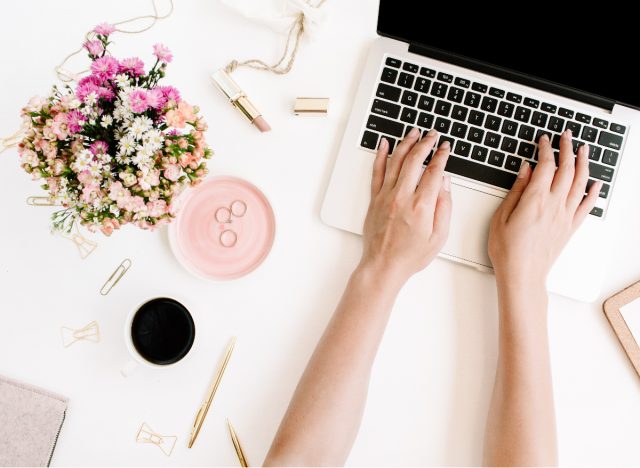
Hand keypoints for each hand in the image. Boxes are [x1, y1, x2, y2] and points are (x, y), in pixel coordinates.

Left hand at [360, 127, 451, 283]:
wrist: (383, 266)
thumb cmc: (410, 256)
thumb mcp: (439, 236)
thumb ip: (445, 207)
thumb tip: (444, 183)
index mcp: (421, 206)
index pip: (434, 171)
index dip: (441, 156)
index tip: (445, 147)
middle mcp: (402, 197)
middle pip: (415, 160)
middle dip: (425, 143)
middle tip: (432, 134)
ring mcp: (386, 196)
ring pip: (396, 161)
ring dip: (405, 143)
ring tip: (413, 132)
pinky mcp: (375, 199)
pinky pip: (377, 172)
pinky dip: (380, 156)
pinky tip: (384, 144)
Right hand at [488, 130, 601, 285]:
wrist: (522, 275)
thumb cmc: (507, 250)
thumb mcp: (501, 217)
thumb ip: (516, 191)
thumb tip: (526, 172)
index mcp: (535, 201)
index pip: (546, 166)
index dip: (546, 150)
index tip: (544, 141)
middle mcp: (554, 206)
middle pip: (566, 170)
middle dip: (567, 149)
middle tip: (566, 137)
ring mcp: (565, 217)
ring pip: (580, 183)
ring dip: (583, 163)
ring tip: (583, 150)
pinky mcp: (570, 228)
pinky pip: (587, 206)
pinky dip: (593, 192)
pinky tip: (595, 184)